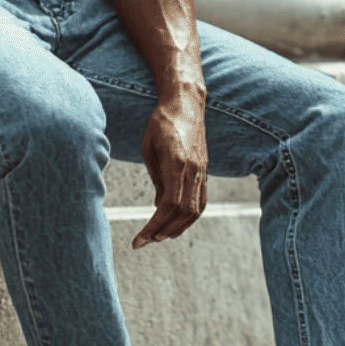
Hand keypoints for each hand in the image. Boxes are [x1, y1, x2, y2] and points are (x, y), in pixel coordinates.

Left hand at [133, 91, 207, 248]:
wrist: (186, 104)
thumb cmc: (161, 123)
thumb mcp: (148, 149)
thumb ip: (156, 178)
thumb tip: (159, 206)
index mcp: (177, 162)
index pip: (167, 205)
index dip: (154, 225)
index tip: (139, 239)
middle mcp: (193, 169)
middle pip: (183, 212)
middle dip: (164, 230)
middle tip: (147, 240)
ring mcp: (202, 171)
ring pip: (196, 210)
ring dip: (178, 226)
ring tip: (161, 235)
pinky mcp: (205, 171)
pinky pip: (201, 200)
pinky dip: (190, 216)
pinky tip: (176, 222)